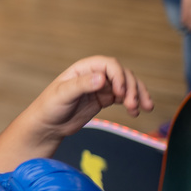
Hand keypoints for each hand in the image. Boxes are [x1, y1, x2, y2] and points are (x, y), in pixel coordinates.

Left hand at [30, 56, 153, 140]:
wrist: (47, 126)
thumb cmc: (49, 107)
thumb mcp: (62, 95)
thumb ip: (81, 85)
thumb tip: (101, 78)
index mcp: (83, 68)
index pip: (109, 64)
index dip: (119, 76)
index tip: (120, 92)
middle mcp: (94, 75)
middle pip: (122, 74)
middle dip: (132, 88)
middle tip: (133, 105)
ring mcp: (100, 87)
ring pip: (127, 85)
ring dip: (138, 94)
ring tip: (143, 109)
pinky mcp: (104, 99)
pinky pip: (124, 97)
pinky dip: (133, 102)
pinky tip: (136, 112)